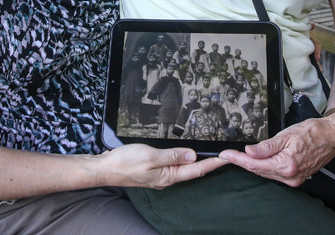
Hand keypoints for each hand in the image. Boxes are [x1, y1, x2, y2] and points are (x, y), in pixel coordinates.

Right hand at [99, 144, 225, 189]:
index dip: (213, 163)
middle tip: (225, 156)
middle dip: (210, 163)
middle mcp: (167, 178)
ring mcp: (161, 175)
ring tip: (212, 156)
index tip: (227, 158)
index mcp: (168, 176)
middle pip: (194, 171)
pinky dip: (185, 160)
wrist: (107, 168)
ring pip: (185, 169)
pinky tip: (187, 156)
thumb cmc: (126, 162)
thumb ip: (172, 155)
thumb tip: (192, 155)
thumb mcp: (151, 156)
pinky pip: (175, 166)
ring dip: (199, 162)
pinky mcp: (155, 171)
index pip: (197, 169)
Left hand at [217, 116, 334, 186]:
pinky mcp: (297, 177)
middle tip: (227, 155)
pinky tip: (257, 160)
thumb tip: (249, 152)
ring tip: (237, 156)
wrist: (331, 135)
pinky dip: (264, 167)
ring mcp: (295, 178)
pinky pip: (275, 173)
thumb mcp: (286, 135)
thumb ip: (266, 146)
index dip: (238, 159)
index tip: (225, 155)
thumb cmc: (312, 132)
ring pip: (266, 173)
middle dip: (242, 162)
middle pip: (259, 170)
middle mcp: (291, 176)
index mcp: (287, 166)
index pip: (255, 165)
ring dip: (252, 165)